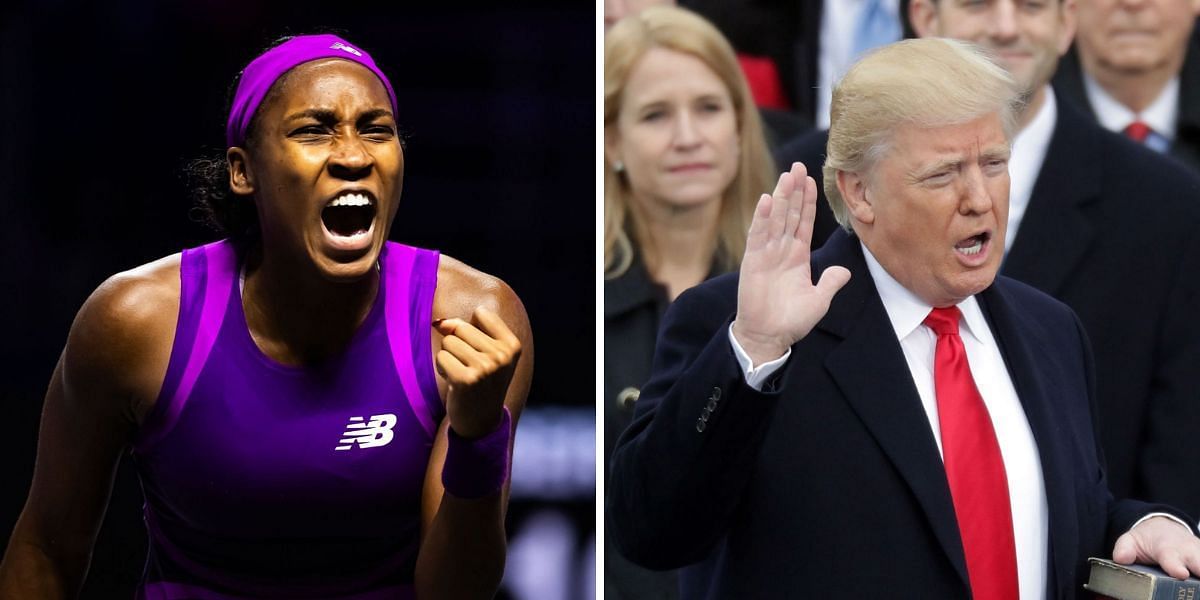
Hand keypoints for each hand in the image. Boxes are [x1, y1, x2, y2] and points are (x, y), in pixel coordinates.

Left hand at [434, 307, 521, 438]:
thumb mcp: (485, 352)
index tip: (480, 351)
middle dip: (457, 344)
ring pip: (449, 342)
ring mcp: (485, 368)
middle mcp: (502, 356)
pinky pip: (442, 357)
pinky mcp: (466, 380)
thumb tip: (439, 323)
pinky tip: (454, 382)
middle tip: (468, 366)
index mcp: (513, 345)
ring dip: (449, 357)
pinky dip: (442, 369)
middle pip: (461, 327)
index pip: (481, 314)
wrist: (481, 423)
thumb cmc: (480, 382)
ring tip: (461, 374)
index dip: (472, 330)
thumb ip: (465, 329)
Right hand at [732, 162, 850, 364]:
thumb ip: (831, 282)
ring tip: (787, 175)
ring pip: (775, 219)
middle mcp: (781, 250)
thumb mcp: (819, 300)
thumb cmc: (792, 321)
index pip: (803, 222)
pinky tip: (765, 200)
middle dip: (794, 190)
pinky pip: (758, 236)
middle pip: (789, 213)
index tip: (811, 179)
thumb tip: (845, 271)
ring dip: (780, 196)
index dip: (807, 201)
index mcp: (797, 256)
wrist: (768, 337)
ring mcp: (766, 254)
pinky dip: (761, 218)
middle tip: (798, 165)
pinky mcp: (753, 262)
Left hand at [1113, 516, 1199, 579]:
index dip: (1176, 566)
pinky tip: (1198, 581)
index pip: (1172, 558)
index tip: (1181, 573)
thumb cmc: (1147, 539)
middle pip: (1198, 563)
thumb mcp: (1131, 540)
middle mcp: (1188, 551)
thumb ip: (1124, 549)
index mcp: (1166, 548)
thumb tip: (1121, 559)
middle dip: (1199, 569)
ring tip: (1197, 584)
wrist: (1165, 528)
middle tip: (1195, 581)